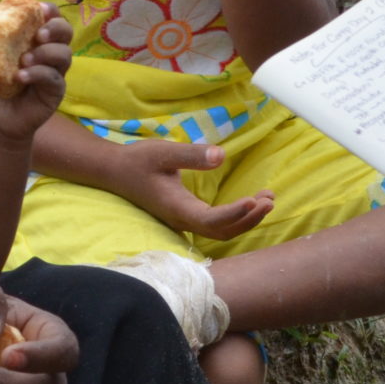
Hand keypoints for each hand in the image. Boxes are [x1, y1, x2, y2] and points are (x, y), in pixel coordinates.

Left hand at [0, 6, 72, 146]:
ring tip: (24, 60)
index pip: (48, 17)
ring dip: (46, 52)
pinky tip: (21, 78)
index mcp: (30, 38)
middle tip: (39, 36)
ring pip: (65, 53)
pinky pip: (54, 77)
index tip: (40, 10)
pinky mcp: (55, 91)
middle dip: (56, 27)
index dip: (49, 10)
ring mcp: (53, 71)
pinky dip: (39, 74)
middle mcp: (46, 51)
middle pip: (65, 30)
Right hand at [103, 138, 272, 240]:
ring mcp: (185, 220)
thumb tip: (221, 156)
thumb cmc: (138, 161)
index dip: (234, 214)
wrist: (115, 171)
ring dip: (246, 219)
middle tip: (269, 200)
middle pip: (222, 231)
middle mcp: (183, 219)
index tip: (254, 200)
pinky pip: (217, 223)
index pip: (211, 220)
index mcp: (177, 208)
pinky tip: (251, 202)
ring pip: (221, 230)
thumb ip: (191, 155)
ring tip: (267, 200)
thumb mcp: (163, 152)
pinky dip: (237, 216)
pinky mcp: (187, 214)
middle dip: (248, 218)